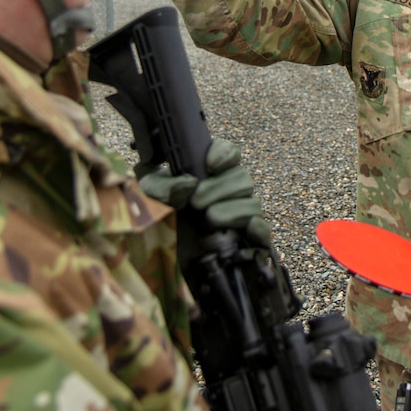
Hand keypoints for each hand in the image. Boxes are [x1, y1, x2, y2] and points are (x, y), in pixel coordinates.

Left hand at [137, 139, 271, 247]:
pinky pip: (263, 231)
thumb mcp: (148, 197)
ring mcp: (238, 215)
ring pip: (253, 203)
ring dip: (232, 210)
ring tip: (209, 219)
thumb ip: (161, 185)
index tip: (209, 165)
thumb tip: (190, 183)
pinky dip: (257, 230)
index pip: (229, 153)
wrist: (160, 257)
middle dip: (219, 188)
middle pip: (242, 177)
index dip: (224, 155)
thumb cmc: (157, 219)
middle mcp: (227, 191)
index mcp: (207, 173)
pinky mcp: (245, 240)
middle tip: (196, 201)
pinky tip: (243, 231)